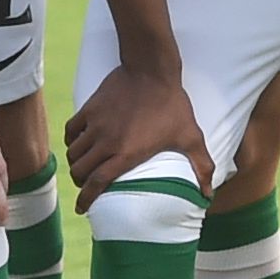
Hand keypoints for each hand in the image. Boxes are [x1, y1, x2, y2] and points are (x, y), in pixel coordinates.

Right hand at [63, 60, 211, 207]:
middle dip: (81, 183)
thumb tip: (208, 194)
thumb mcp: (191, 136)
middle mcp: (106, 142)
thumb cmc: (172, 104)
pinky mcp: (89, 109)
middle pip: (80, 171)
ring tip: (84, 167)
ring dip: (76, 164)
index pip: (97, 183)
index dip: (86, 199)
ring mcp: (95, 125)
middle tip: (87, 185)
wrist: (151, 69)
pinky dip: (71, 141)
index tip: (83, 209)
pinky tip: (79, 143)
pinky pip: (71, 131)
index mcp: (126, 153)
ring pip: (73, 153)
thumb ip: (201, 166)